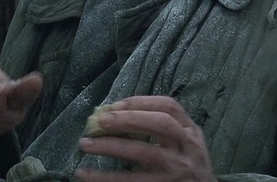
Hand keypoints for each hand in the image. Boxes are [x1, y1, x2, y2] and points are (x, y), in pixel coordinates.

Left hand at [75, 96, 214, 181]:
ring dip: (111, 146)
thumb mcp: (185, 144)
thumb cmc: (188, 165)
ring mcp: (174, 169)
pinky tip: (85, 174)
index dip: (141, 102)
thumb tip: (115, 116)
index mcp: (191, 132)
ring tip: (85, 144)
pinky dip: (104, 177)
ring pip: (143, 152)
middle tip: (101, 119)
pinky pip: (130, 181)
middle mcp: (186, 148)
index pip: (169, 107)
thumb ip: (164, 129)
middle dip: (129, 118)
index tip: (115, 105)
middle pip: (160, 124)